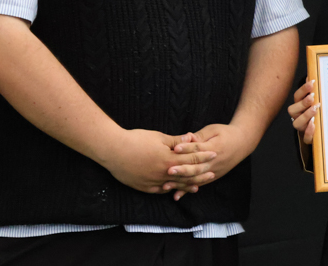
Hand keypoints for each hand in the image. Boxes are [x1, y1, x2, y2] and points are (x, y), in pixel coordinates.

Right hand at [98, 129, 216, 195]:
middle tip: (212, 174)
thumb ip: (176, 140)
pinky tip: (173, 190)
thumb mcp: (158, 137)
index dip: (204, 157)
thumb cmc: (135, 140)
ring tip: (197, 187)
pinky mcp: (143, 187)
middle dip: (200, 174)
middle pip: (186, 175)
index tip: (214, 154)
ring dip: (187, 186)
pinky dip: (169, 190)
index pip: (191, 159)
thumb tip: (190, 138)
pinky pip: (159, 191)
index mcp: (168, 159)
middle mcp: (163, 173)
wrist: (113, 150)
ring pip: (174, 185)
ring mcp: (153, 182)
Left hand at [170, 123, 256, 189]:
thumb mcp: (213, 130)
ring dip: (181, 183)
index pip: (199, 149)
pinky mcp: (213, 177)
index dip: (187, 148)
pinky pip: (199, 184)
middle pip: (197, 167)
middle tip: (168, 171)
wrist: (243, 143)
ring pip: (196, 179)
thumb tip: (186, 137)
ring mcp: (214, 171)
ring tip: (166, 185)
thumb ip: (200, 135)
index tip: (175, 149)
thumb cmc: (226, 133)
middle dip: (182, 170)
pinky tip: (176, 195)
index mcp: (214, 148)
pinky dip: (187, 190)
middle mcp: (214, 162)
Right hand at [287, 79, 318, 144]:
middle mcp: (298, 117)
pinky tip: (314, 124)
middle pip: (292, 110)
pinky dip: (309, 131)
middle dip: (303, 102)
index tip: (312, 82)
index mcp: (299, 106)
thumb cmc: (319, 114)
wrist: (322, 134)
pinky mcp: (308, 139)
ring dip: (305, 115)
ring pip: (297, 123)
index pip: (297, 96)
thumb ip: (315, 92)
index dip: (303, 90)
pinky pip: (306, 137)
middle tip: (313, 97)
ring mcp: (302, 128)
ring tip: (316, 109)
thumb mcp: (318, 102)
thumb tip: (313, 77)